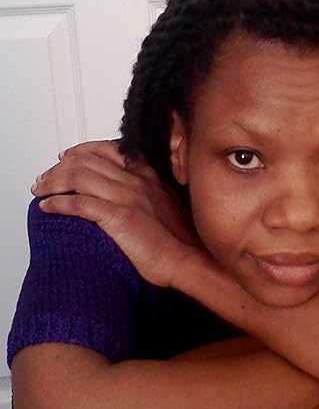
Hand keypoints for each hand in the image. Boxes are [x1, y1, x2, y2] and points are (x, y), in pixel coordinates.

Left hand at [31, 140, 203, 286]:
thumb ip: (149, 190)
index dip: (81, 150)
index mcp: (148, 175)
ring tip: (40, 190)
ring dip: (52, 182)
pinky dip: (58, 203)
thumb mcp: (167, 203)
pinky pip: (79, 203)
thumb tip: (130, 192)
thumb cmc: (179, 238)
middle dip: (58, 167)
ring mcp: (127, 197)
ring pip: (78, 176)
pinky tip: (47, 207)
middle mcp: (136, 180)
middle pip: (87, 161)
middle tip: (44, 178)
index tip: (66, 157)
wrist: (188, 258)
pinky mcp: (119, 217)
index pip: (108, 149)